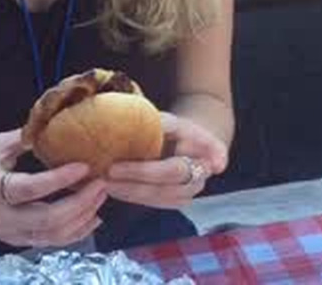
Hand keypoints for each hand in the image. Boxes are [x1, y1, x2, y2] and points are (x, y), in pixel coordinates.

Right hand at [0, 131, 107, 248]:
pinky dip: (73, 232)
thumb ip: (25, 138)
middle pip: (47, 220)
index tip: (85, 166)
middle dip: (80, 204)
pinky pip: (49, 241)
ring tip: (101, 197)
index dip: (60, 179)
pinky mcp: (15, 240)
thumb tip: (58, 124)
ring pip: (52, 236)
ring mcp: (8, 234)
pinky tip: (91, 217)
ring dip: (81, 219)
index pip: (31, 189)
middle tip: (101, 183)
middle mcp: (1, 218)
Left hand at [104, 111, 228, 208]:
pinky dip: (131, 197)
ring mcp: (191, 190)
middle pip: (173, 175)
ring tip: (104, 182)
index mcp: (204, 143)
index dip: (213, 154)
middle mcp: (202, 170)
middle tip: (111, 169)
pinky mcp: (176, 202)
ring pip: (162, 194)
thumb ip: (160, 124)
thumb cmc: (165, 129)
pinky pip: (155, 203)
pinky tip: (112, 189)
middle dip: (140, 175)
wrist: (173, 145)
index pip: (209, 146)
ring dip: (131, 190)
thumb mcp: (164, 120)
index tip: (216, 164)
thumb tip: (159, 128)